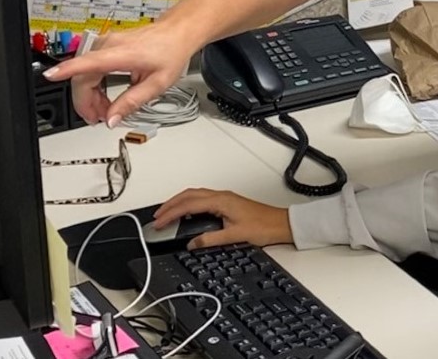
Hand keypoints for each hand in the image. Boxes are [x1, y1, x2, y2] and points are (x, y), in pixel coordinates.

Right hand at [44, 23, 195, 127]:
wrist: (177, 32)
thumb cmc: (171, 52)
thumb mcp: (158, 83)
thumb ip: (132, 102)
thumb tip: (111, 118)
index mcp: (122, 54)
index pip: (88, 63)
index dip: (66, 71)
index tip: (50, 77)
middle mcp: (110, 45)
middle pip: (83, 75)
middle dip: (85, 102)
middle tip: (97, 119)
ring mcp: (107, 44)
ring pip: (85, 73)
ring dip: (90, 95)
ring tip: (104, 111)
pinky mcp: (107, 46)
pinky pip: (91, 68)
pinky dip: (94, 85)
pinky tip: (104, 98)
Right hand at [154, 188, 292, 249]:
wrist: (280, 223)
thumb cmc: (263, 226)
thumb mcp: (235, 236)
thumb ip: (211, 239)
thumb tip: (192, 243)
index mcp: (220, 201)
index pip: (188, 204)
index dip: (171, 213)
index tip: (159, 222)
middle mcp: (221, 196)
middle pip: (188, 195)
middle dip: (170, 205)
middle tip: (157, 217)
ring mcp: (224, 198)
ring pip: (195, 195)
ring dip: (179, 203)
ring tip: (166, 214)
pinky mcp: (227, 203)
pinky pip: (202, 199)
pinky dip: (189, 204)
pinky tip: (186, 213)